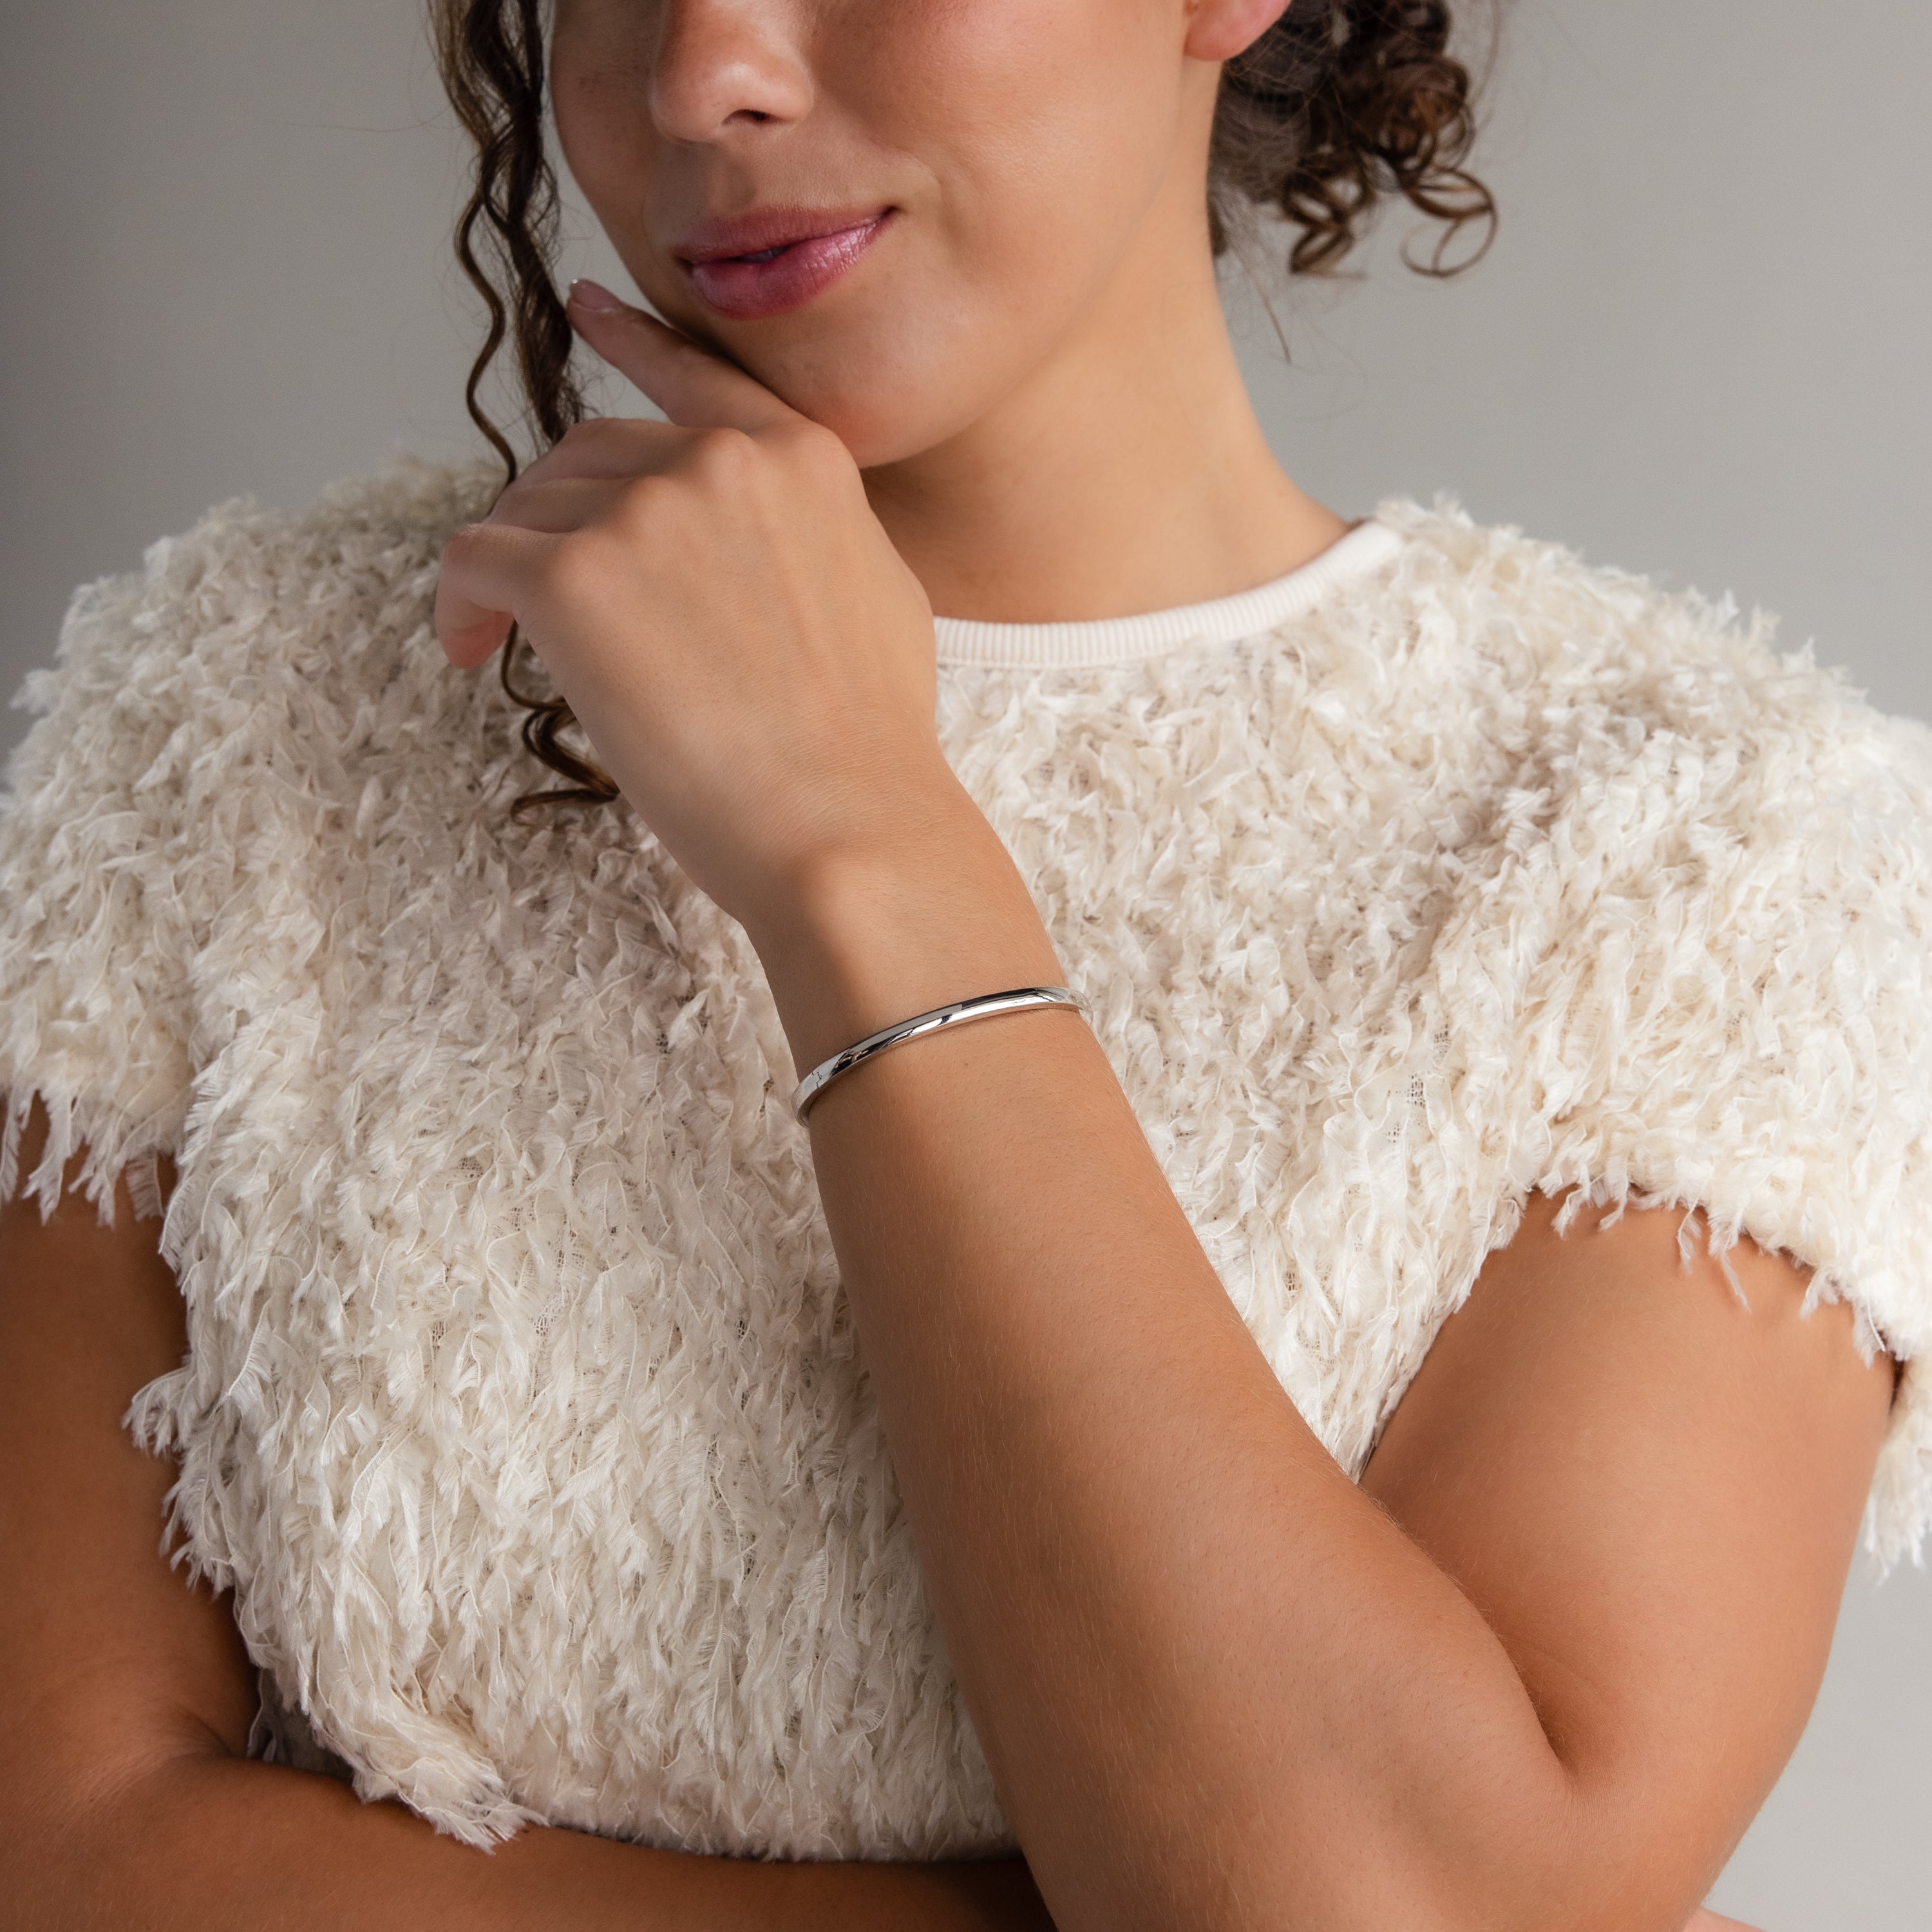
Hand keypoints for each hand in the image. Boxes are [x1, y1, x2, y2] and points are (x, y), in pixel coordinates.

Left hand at [434, 279, 956, 936]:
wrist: (847, 828)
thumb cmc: (868, 747)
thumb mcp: (880, 596)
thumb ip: (817, 536)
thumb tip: (776, 540)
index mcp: (800, 459)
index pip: (697, 375)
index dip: (632, 341)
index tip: (584, 309)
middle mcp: (720, 464)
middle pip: (590, 455)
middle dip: (561, 518)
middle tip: (551, 597)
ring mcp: (644, 515)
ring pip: (529, 508)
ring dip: (514, 568)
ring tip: (510, 644)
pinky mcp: (574, 579)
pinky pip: (476, 560)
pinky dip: (459, 603)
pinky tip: (467, 650)